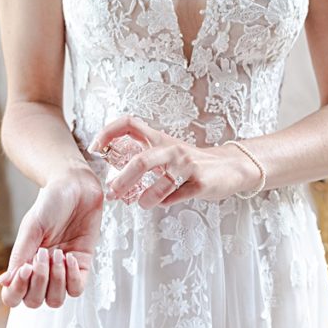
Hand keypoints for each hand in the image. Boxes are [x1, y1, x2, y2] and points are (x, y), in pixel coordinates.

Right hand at [0, 169, 102, 308]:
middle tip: (42, 254)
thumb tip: (2, 282)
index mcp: (23, 261)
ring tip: (56, 253)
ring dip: (56, 280)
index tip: (24, 270)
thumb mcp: (31, 228)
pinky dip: (71, 277)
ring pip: (56, 300)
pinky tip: (69, 255)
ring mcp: (62, 270)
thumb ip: (18, 256)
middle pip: (35, 301)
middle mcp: (41, 270)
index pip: (14, 295)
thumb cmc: (50, 202)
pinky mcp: (83, 265)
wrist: (75, 186)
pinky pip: (76, 289)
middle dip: (38, 283)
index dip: (16, 292)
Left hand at [89, 115, 260, 207]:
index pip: (130, 123)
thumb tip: (110, 164)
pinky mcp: (201, 183)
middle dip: (122, 179)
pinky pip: (177, 195)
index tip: (95, 147)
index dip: (109, 131)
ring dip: (146, 196)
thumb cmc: (191, 162)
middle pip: (141, 161)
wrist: (232, 167)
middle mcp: (172, 149)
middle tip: (112, 192)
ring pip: (160, 181)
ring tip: (140, 204)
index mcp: (159, 139)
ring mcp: (187, 166)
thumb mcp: (166, 150)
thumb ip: (142, 154)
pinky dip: (166, 202)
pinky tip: (163, 203)